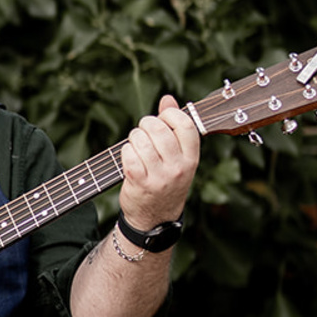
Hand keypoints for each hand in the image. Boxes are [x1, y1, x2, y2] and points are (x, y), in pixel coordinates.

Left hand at [117, 93, 201, 230]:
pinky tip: (129, 157)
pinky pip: (128, 155)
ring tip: (136, 145)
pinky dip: (125, 152)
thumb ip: (174, 126)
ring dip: (133, 138)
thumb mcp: (178, 156)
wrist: (155, 217)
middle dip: (146, 124)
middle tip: (143, 131)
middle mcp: (178, 167)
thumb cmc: (166, 179)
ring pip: (141, 140)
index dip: (170, 115)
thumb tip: (167, 99)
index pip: (185, 125)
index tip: (163, 119)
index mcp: (192, 158)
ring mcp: (160, 176)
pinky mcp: (140, 183)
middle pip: (158, 129)